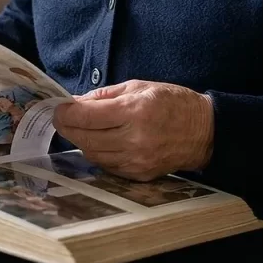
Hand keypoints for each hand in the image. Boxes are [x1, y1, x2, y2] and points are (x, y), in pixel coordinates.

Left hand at [52, 80, 213, 180]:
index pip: (86, 117)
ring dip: (82, 142)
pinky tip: (101, 142)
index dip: (65, 113)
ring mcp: (137, 160)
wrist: (204, 131)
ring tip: (82, 129)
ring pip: (93, 155)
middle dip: (68, 128)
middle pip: (84, 138)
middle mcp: (134, 139)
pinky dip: (99, 154)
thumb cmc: (172, 102)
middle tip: (62, 119)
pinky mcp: (140, 175)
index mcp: (134, 112)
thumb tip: (75, 102)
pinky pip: (108, 166)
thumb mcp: (139, 87)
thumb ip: (104, 95)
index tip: (58, 108)